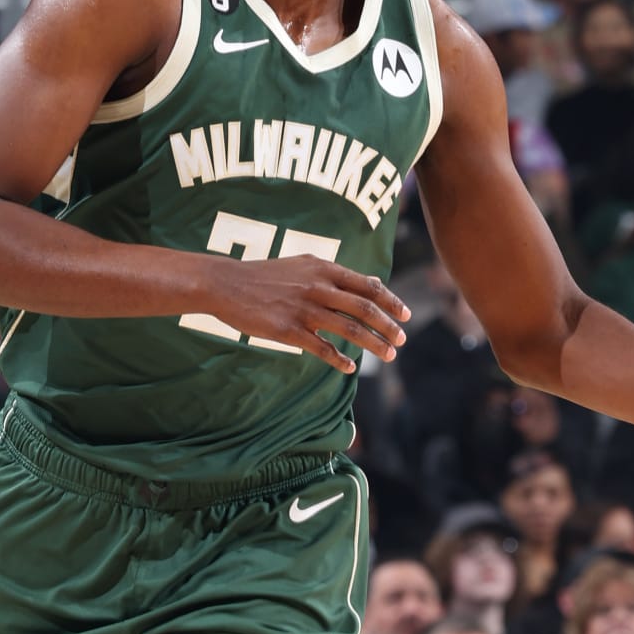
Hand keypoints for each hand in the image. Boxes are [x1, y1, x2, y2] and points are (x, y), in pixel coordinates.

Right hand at [199, 254, 409, 375]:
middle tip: (402, 341)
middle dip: (388, 326)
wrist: (226, 284)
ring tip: (388, 356)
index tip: (406, 316)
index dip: (391, 302)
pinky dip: (339, 359)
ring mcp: (304, 309)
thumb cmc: (268, 275)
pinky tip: (350, 368)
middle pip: (365, 308)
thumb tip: (373, 283)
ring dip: (374, 344)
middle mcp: (318, 287)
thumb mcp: (306, 265)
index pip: (368, 286)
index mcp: (324, 269)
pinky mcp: (288, 330)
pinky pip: (321, 348)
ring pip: (350, 328)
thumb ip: (338, 276)